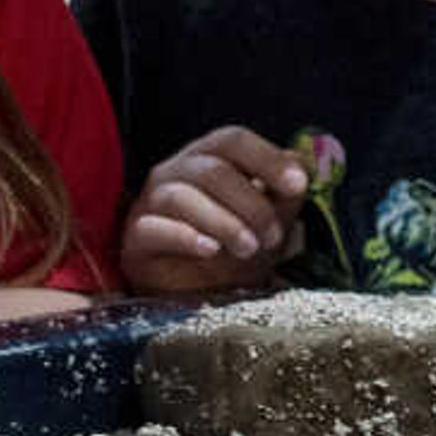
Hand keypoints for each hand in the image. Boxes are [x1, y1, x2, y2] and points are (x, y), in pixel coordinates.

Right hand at [118, 125, 305, 295]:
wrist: (205, 295)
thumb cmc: (238, 247)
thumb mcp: (272, 220)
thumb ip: (286, 193)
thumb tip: (301, 164)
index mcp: (208, 156)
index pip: (233, 140)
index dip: (267, 158)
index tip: (298, 185)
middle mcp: (174, 171)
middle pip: (212, 169)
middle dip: (251, 204)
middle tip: (273, 236)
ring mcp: (149, 203)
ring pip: (181, 196)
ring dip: (224, 222)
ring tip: (248, 247)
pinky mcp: (134, 238)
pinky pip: (153, 228)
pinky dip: (185, 237)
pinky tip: (210, 250)